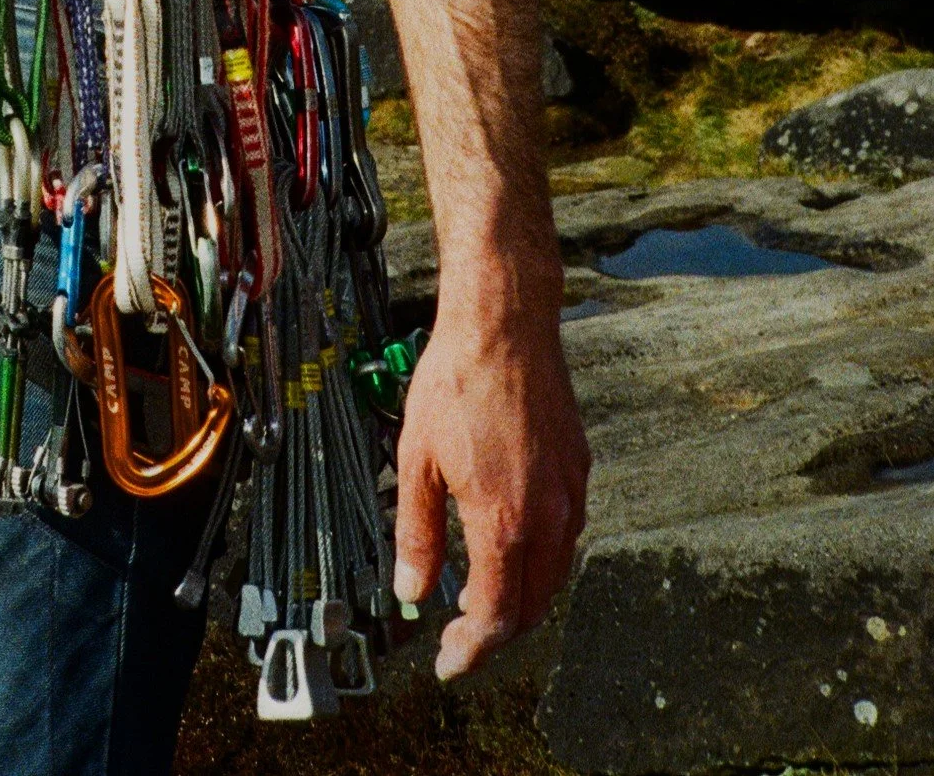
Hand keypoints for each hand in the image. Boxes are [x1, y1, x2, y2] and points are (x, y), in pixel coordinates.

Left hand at [392, 314, 588, 678]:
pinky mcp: (578, 469)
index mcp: (504, 521)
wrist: (504, 325)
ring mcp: (569, 493)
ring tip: (480, 598)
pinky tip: (511, 547)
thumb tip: (410, 588)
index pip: (497, 615)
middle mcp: (548, 516)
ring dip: (521, 599)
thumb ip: (415, 531)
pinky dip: (540, 561)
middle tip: (460, 636)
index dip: (473, 649)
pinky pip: (566, 537)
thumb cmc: (456, 380)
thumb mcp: (416, 458)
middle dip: (496, 632)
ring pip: (554, 575)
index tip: (450, 662)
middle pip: (531, 606)